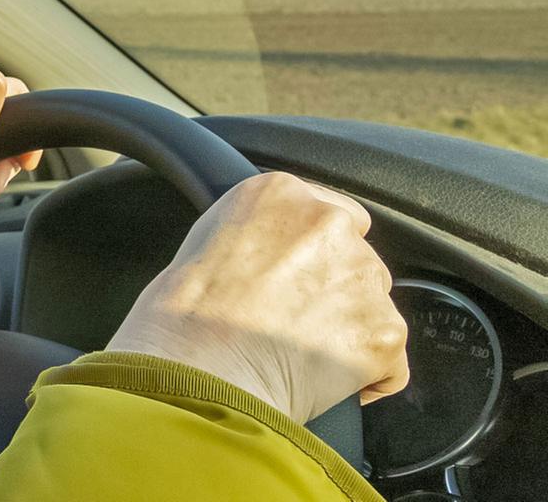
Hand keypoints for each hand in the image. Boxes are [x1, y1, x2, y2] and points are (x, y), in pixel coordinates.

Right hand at [107, 171, 409, 423]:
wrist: (196, 366)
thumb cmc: (184, 315)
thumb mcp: (209, 239)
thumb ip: (260, 231)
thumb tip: (283, 258)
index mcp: (280, 192)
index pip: (332, 213)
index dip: (315, 253)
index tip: (295, 278)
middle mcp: (328, 222)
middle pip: (358, 259)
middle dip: (336, 291)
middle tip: (291, 321)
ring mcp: (361, 276)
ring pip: (374, 308)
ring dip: (351, 330)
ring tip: (298, 354)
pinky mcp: (384, 329)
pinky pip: (389, 362)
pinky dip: (365, 377)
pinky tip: (319, 381)